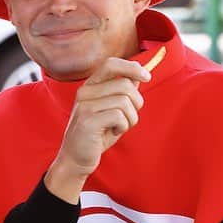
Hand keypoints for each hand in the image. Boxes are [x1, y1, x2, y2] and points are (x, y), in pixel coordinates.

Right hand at [46, 58, 149, 200]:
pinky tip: (113, 132)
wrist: (76, 158)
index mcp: (90, 86)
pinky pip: (119, 115)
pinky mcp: (88, 120)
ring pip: (124, 101)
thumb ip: (122, 92)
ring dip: (130, 118)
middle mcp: (85, 92)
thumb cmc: (97, 134)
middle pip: (125, 84)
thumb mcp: (111, 109)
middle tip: (128, 117)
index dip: (132, 67)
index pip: (111, 64)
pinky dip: (123, 126)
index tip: (146, 77)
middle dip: (136, 102)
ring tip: (119, 127)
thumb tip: (138, 74)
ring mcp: (85, 105)